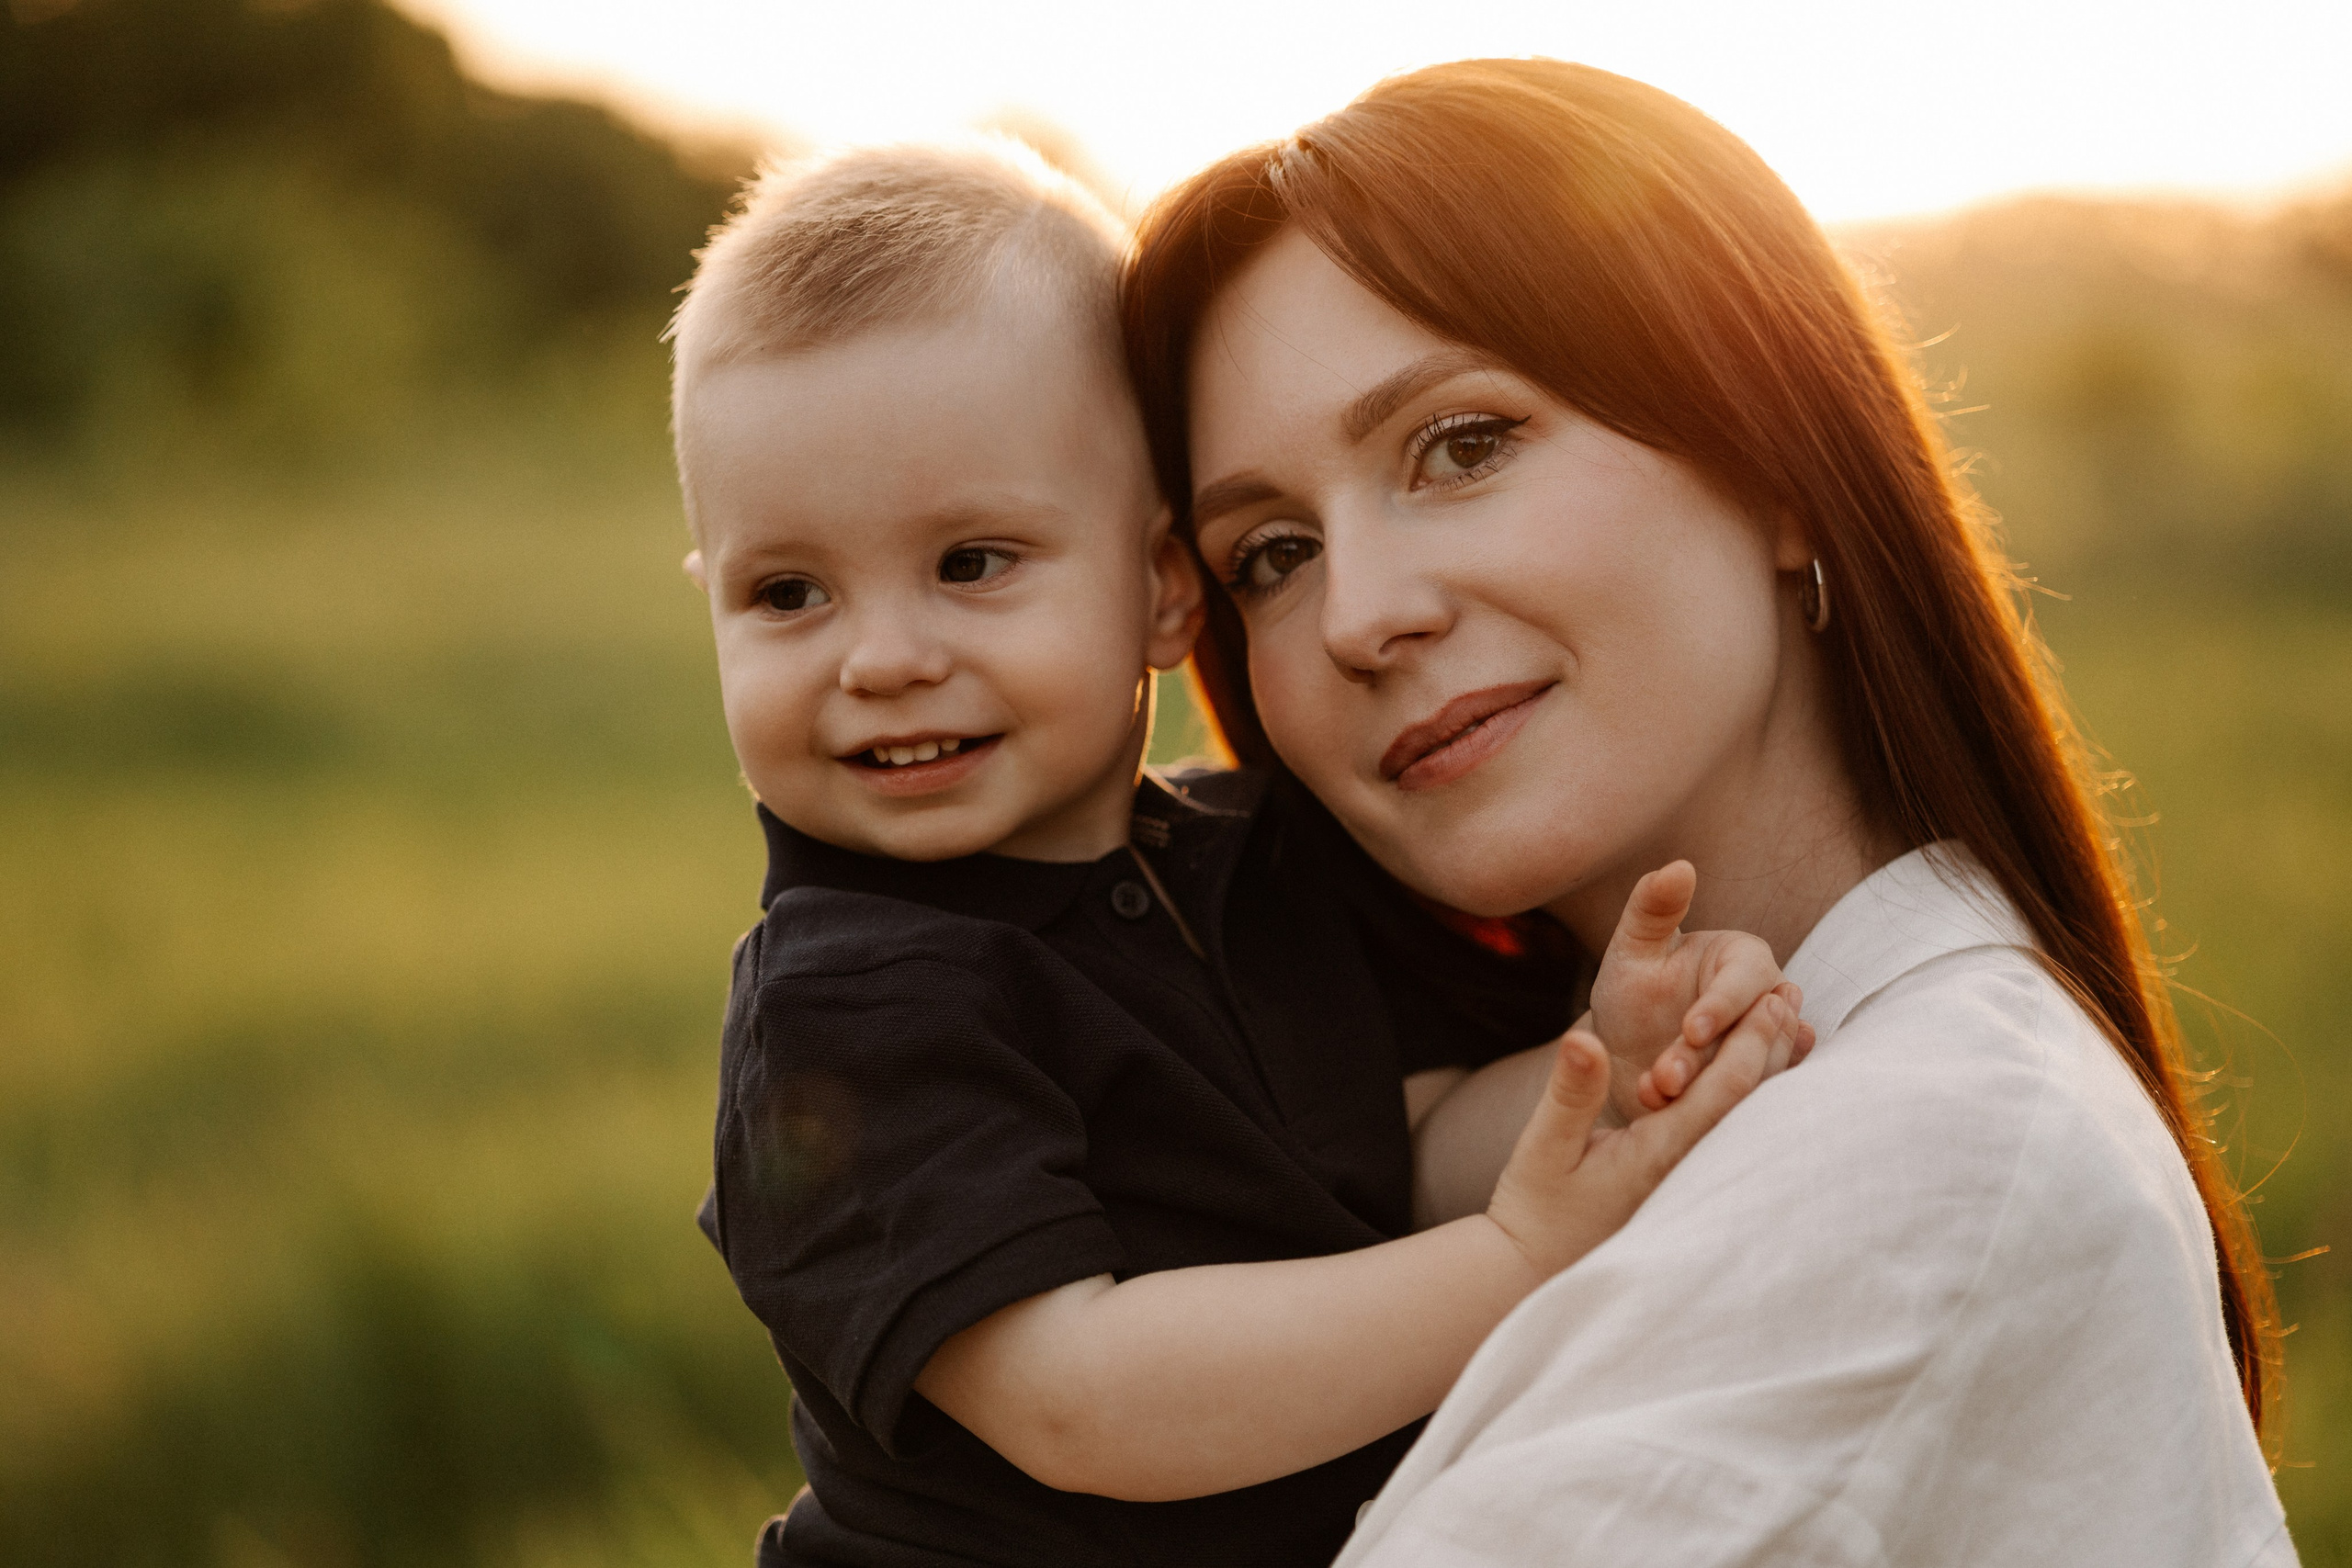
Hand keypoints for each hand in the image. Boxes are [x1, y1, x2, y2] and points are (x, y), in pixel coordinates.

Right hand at [1483, 991, 1798, 1280]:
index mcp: (1658, 1154)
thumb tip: (1585, 1037)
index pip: (1722, 1092)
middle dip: (1773, 1046)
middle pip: (1749, 1103)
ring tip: (1789, 1022)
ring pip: (1746, 1120)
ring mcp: (1691, 1182)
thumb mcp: (1543, 1146)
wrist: (1535, 1272)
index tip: (1769, 998)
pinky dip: (1751, 1096)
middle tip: (1790, 994)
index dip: (1750, 1042)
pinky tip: (1761, 1072)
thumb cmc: (1535, 1209)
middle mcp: (1688, 1170)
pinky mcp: (1685, 1186)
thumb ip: (1569, 1092)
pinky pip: (1730, 1135)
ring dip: (1769, 1069)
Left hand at [1588, 861, 1814, 1119]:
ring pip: (1757, 1073)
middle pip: (1756, 1032)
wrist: (1626, 1059)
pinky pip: (1753, 1106)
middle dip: (1710, 1057)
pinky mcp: (1761, 1091)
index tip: (1689, 1029)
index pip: (1747, 981)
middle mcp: (1771, 1004)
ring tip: (1656, 1097)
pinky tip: (1688, 1123)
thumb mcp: (1632, 950)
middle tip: (1664, 1079)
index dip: (1721, 1005)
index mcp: (1746, 960)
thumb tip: (1679, 865)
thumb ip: (1652, 908)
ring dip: (1712, 1091)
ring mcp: (1771, 1051)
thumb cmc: (1632, 993)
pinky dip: (1720, 1115)